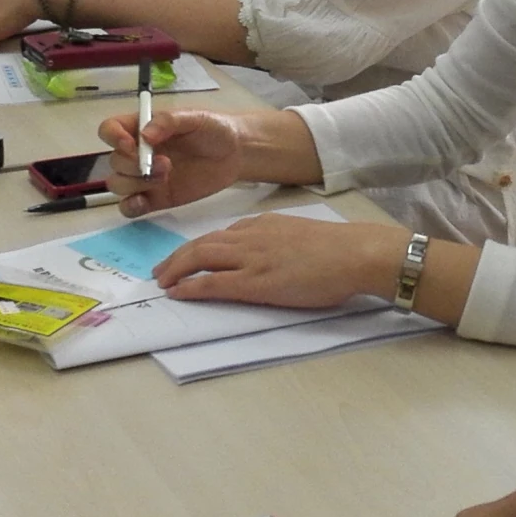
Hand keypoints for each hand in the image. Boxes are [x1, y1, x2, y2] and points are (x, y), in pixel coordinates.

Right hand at [100, 106, 247, 214]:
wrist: (237, 154)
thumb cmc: (214, 129)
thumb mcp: (195, 118)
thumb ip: (168, 122)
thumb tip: (144, 135)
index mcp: (141, 128)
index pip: (109, 130)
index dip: (113, 137)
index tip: (131, 145)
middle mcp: (137, 153)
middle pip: (114, 162)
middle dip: (133, 165)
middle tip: (164, 163)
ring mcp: (144, 178)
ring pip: (117, 185)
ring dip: (135, 184)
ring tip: (166, 177)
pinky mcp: (155, 199)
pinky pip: (129, 207)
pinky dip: (130, 207)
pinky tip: (145, 201)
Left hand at [152, 215, 404, 306]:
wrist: (354, 254)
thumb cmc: (338, 249)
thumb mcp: (300, 234)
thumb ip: (278, 239)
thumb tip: (268, 253)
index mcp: (263, 224)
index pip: (221, 234)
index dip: (198, 246)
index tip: (187, 256)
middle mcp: (251, 237)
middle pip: (202, 243)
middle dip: (177, 256)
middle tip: (161, 270)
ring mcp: (252, 258)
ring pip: (201, 258)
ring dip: (176, 269)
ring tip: (163, 281)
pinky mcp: (256, 282)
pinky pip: (213, 282)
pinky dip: (192, 286)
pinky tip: (179, 293)